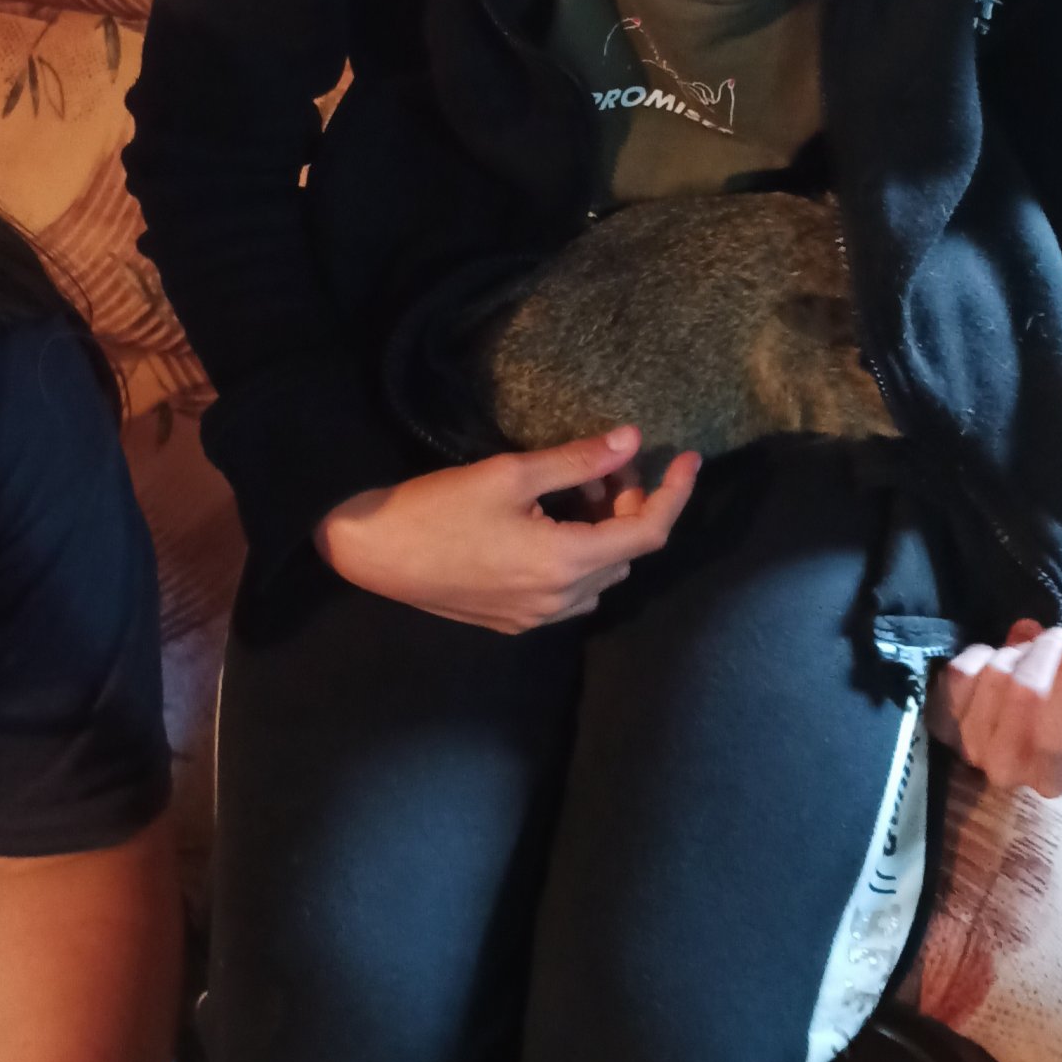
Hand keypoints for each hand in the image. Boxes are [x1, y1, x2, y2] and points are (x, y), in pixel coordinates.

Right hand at [315, 427, 699, 633]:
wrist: (373, 552)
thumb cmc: (438, 507)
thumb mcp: (510, 473)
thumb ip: (577, 460)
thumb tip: (632, 440)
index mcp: (565, 563)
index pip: (649, 534)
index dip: (676, 494)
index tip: (688, 459)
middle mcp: (560, 601)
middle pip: (626, 553)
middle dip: (630, 506)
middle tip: (603, 466)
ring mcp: (536, 618)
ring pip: (601, 575)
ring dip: (604, 534)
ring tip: (573, 492)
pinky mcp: (513, 622)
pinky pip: (570, 592)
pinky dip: (578, 557)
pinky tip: (548, 525)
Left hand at [929, 619, 1061, 798]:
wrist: (1055, 676)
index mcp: (1061, 776)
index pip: (1058, 735)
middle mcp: (1012, 773)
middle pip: (1020, 695)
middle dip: (1044, 656)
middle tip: (1060, 646)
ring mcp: (973, 749)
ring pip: (990, 679)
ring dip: (1015, 653)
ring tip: (1033, 658)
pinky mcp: (944, 721)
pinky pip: (958, 674)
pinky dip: (983, 654)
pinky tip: (999, 660)